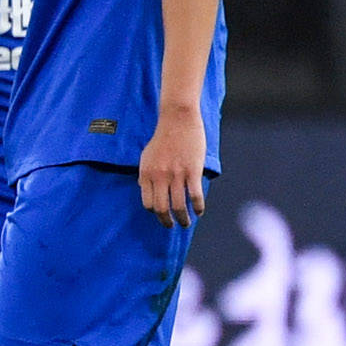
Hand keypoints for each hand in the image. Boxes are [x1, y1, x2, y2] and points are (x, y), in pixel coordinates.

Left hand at [139, 108, 206, 225]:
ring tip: (187, 222)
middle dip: (167, 221)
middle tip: (173, 226)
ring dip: (184, 218)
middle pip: (161, 208)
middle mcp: (159, 177)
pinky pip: (195, 195)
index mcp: (146, 174)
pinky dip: (198, 207)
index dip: (155, 212)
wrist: (177, 120)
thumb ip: (146, 174)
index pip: (148, 203)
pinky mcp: (192, 171)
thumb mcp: (146, 157)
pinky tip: (199, 211)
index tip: (162, 215)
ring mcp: (176, 175)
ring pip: (178, 205)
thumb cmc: (162, 138)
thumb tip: (145, 190)